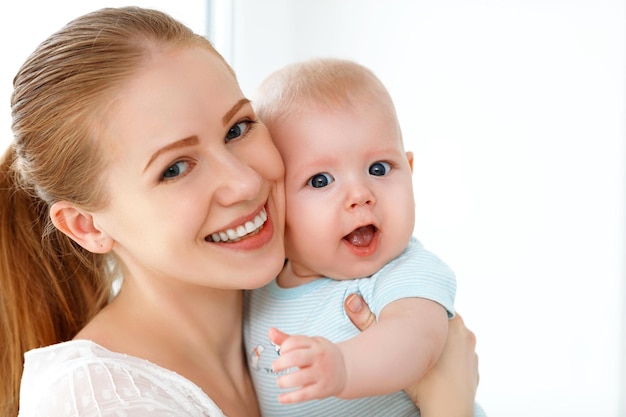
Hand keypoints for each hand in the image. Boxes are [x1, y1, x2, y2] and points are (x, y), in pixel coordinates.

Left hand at [268, 327, 346, 403]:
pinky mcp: (322, 389)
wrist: (345, 369)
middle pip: (295, 357)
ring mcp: (321, 373)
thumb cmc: (322, 355)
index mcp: (315, 344)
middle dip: (280, 363)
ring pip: (298, 378)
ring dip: (284, 381)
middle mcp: (319, 357)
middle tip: (275, 367)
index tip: (282, 352)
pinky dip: (289, 398)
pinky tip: (281, 398)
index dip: (283, 347)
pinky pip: (303, 395)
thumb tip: (271, 331)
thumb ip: (288, 339)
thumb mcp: (309, 344)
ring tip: (280, 382)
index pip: (294, 342)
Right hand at [344, 294, 478, 416]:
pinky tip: (437, 367)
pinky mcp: (474, 367)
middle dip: (429, 326)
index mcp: (450, 321)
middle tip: (412, 336)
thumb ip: (368, 323)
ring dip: (441, 342)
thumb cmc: (424, 382)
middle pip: (443, 321)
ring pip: (452, 338)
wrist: (448, 410)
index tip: (409, 317)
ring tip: (422, 352)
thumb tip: (351, 300)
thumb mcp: (393, 350)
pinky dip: (451, 359)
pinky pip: (460, 356)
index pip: (435, 305)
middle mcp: (464, 332)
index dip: (421, 311)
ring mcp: (471, 350)